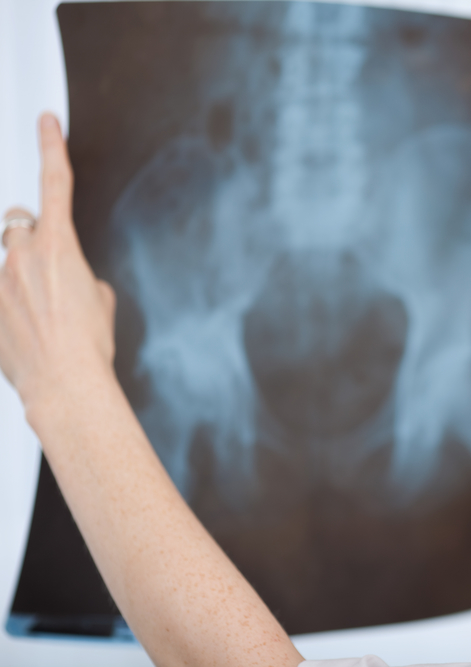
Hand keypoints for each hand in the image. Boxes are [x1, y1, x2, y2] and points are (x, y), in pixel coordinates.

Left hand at [0, 114, 115, 408]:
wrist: (65, 386)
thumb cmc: (88, 347)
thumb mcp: (101, 303)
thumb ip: (82, 277)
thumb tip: (72, 281)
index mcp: (58, 249)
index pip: (55, 183)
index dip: (52, 146)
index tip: (46, 121)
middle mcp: (20, 257)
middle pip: (16, 223)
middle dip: (27, 235)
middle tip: (42, 265)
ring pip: (2, 260)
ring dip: (17, 277)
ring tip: (37, 314)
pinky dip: (9, 304)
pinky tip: (23, 330)